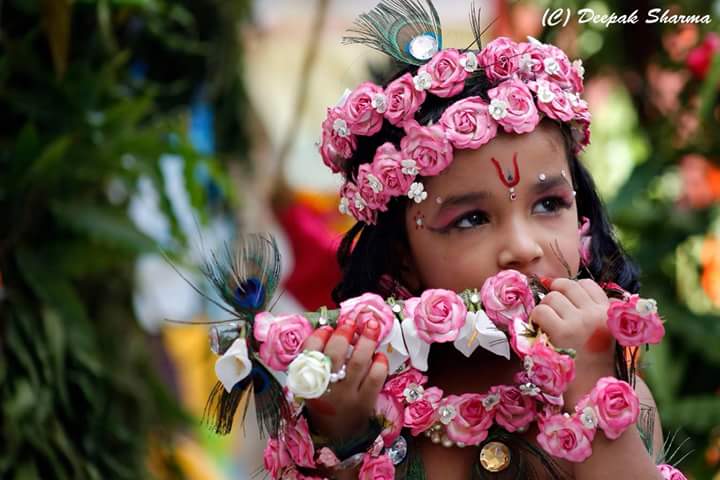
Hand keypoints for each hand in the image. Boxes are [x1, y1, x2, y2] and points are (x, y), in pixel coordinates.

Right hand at [301, 319, 387, 441]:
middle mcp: (327, 388)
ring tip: (371, 325)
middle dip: (345, 332)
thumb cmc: (324, 405)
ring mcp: (348, 396)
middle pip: (335, 354)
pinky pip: (375, 379)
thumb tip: (332, 330)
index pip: (310, 354)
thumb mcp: (309, 387)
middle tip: (352, 321)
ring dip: (366, 340)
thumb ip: (315, 362)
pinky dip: (379, 363)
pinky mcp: (365, 402)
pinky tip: (379, 355)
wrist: (337, 438)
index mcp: (308, 383)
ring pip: (358, 362)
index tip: (327, 328)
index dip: (319, 337)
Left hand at [530, 278, 615, 403]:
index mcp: (610, 314)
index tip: (564, 305)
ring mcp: (581, 321)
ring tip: (546, 327)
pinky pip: (541, 311)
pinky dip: (535, 320)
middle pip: (567, 286)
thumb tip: (559, 287)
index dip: (570, 292)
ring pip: (552, 297)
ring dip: (544, 309)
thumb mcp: (601, 334)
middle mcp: (597, 314)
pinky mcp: (563, 331)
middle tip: (551, 315)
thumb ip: (589, 313)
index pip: (587, 285)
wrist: (591, 394)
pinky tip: (540, 333)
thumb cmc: (592, 366)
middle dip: (555, 296)